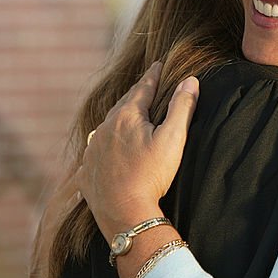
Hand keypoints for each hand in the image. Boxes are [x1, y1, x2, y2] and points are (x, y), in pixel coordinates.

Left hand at [76, 61, 199, 240]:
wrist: (125, 214)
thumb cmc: (151, 175)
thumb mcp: (173, 138)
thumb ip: (182, 107)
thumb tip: (190, 80)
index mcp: (127, 116)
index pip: (143, 88)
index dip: (153, 75)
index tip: (159, 64)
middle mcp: (105, 128)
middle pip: (123, 104)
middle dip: (136, 94)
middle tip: (146, 86)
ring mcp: (93, 150)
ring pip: (108, 126)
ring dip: (119, 119)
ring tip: (128, 115)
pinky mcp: (87, 171)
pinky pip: (96, 150)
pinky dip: (106, 144)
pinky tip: (108, 149)